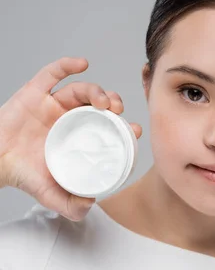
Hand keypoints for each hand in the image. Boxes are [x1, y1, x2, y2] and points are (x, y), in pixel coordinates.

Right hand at [0, 57, 142, 220]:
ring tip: (104, 100)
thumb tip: (90, 205)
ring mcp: (52, 105)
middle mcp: (68, 119)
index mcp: (77, 138)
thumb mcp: (52, 195)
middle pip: (97, 105)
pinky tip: (82, 64)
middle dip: (113, 104)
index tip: (135, 130)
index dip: (123, 126)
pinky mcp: (34, 93)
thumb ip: (71, 205)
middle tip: (120, 111)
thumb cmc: (23, 175)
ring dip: (96, 90)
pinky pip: (51, 74)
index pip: (106, 127)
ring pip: (79, 90)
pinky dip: (66, 65)